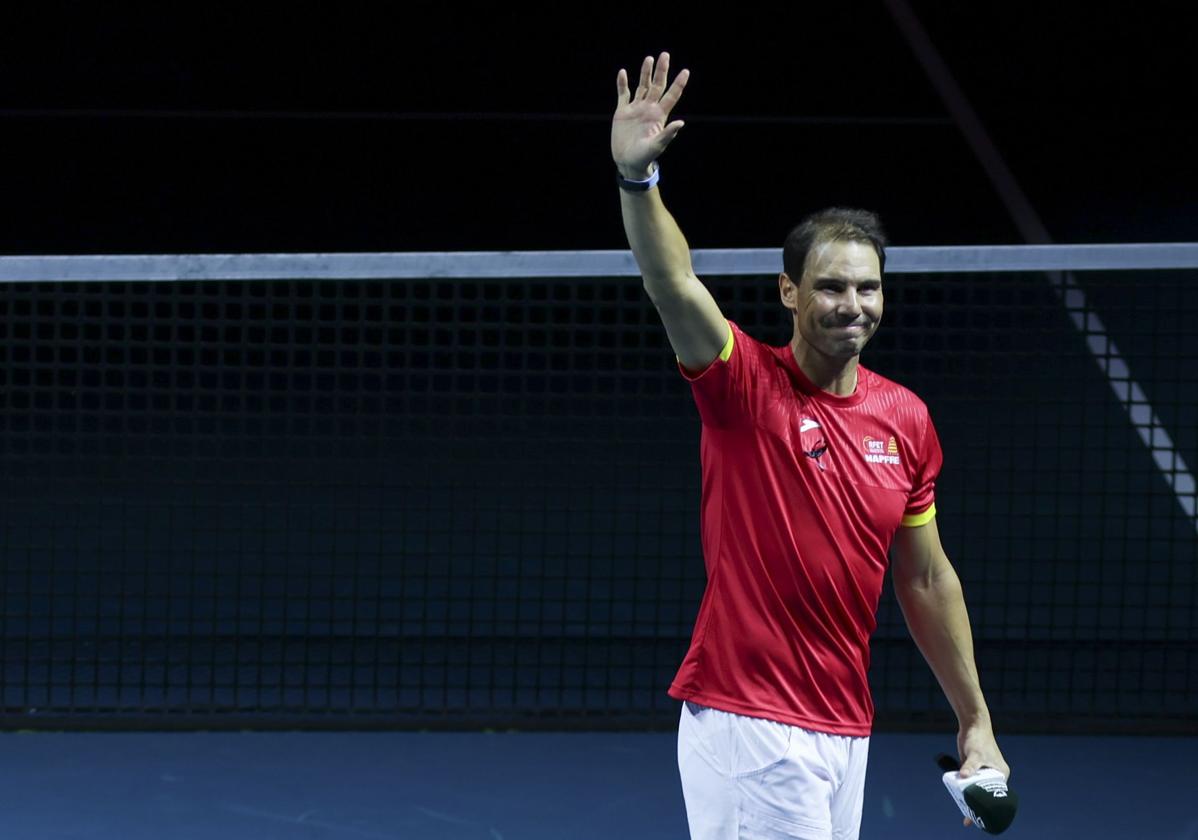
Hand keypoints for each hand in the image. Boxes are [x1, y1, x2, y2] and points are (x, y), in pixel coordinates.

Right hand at [612, 52, 688, 179]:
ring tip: (649, 59)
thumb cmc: (644, 157)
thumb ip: (668, 134)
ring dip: (645, 73)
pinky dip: (622, 84)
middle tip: (665, 55)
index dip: (678, 84)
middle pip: (657, 86)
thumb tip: (681, 123)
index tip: (686, 71)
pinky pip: (623, 94)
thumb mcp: (657, 146)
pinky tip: (623, 73)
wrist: (628, 162)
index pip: (671, 96)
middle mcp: (649, 109)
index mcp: (659, 116)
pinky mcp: (622, 112)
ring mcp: (636, 109)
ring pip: (642, 86)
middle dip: (661, 71)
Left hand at [956, 723, 1009, 827]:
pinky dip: (964, 788)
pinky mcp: (973, 767)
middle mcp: (993, 774)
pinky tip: (958, 796)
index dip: (989, 808)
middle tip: (968, 818)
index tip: (982, 818)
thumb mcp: (974, 754)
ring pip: (976, 788)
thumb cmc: (978, 738)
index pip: (996, 796)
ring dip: (970, 797)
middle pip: (986, 794)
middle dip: (978, 805)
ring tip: (963, 811)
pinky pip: (969, 782)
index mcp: (1000, 774)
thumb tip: (963, 775)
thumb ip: (969, 765)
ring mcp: (983, 771)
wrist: (971, 724)